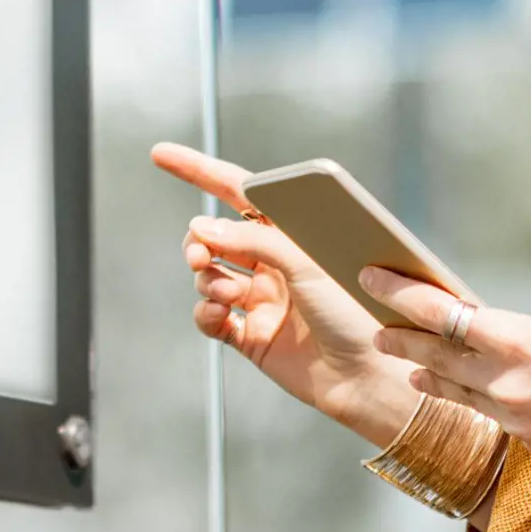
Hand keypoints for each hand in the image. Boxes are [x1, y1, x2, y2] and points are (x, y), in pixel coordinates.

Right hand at [151, 142, 425, 450]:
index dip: (199, 171)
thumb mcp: (309, 263)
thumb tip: (201, 227)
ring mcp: (262, 300)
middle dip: (198, 241)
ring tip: (224, 294)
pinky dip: (205, 314)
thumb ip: (255, 240)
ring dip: (207, 279)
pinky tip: (216, 316)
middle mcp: (275, 264)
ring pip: (210, 276)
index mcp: (293, 234)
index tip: (161, 154)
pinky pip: (210, 318)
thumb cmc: (358, 312)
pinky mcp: (252, 337)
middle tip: (200, 253)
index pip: (239, 191)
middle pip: (215, 237)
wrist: (369, 376)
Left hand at [362, 267, 530, 518]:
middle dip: (403, 338)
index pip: (441, 313)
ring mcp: (519, 421)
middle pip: (436, 357)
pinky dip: (479, 399)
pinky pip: (496, 416)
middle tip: (375, 324)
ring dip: (432, 374)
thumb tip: (514, 334)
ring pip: (459, 393)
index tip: (370, 277)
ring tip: (410, 361)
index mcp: (520, 341)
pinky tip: (468, 390)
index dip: (399, 294)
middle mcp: (508, 385)